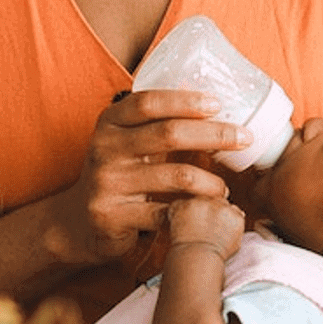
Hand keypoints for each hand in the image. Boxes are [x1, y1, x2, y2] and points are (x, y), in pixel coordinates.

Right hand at [46, 91, 250, 264]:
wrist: (77, 222)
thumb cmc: (118, 176)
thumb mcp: (126, 142)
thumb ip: (156, 125)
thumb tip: (212, 104)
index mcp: (109, 123)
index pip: (148, 102)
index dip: (185, 100)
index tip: (218, 104)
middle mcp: (105, 148)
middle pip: (168, 134)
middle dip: (214, 134)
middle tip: (244, 138)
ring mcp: (108, 183)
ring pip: (175, 176)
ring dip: (210, 182)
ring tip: (224, 189)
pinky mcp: (114, 216)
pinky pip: (165, 213)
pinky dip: (192, 212)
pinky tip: (205, 212)